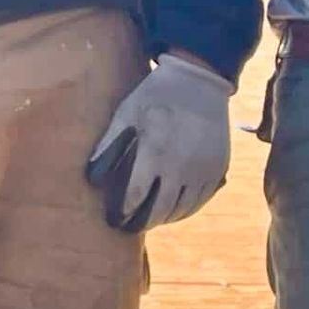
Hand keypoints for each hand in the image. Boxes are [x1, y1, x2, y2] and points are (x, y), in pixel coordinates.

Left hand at [86, 53, 233, 231]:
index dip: (124, 212)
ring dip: (163, 218)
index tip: (115, 220)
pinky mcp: (218, 170)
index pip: (136, 195)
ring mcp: (203, 170)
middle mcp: (181, 167)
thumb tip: (90, 175)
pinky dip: (184, 210)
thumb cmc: (156, 94)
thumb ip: (109, 144)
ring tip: (149, 220)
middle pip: (160, 209)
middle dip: (142, 222)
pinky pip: (200, 201)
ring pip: (181, 209)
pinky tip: (172, 210)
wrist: (199, 81)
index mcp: (155, 152)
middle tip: (129, 227)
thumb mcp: (127, 112)